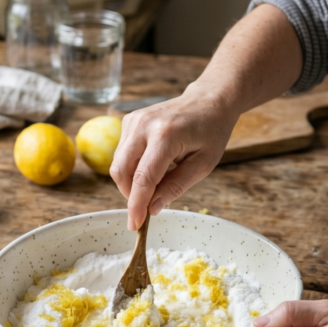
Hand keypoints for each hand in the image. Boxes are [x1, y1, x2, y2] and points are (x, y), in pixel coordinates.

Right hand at [109, 87, 238, 230]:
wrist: (208, 100)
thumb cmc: (210, 132)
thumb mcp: (203, 165)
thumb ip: (176, 187)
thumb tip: (152, 209)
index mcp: (166, 135)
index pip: (143, 177)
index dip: (136, 205)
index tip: (135, 226)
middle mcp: (143, 125)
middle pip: (120, 171)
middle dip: (130, 195)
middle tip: (148, 207)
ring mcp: (133, 120)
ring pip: (117, 164)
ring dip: (131, 182)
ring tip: (158, 182)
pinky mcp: (128, 120)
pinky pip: (122, 154)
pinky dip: (132, 168)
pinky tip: (153, 166)